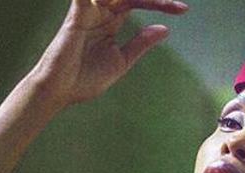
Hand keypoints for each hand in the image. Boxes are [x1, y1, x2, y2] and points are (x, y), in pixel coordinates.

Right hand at [31, 0, 188, 107]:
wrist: (60, 91)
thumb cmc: (85, 79)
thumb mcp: (121, 61)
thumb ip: (140, 44)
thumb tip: (165, 29)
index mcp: (110, 22)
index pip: (138, 2)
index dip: (161, 3)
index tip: (184, 10)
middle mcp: (100, 12)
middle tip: (175, 3)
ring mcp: (89, 11)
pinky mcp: (78, 14)